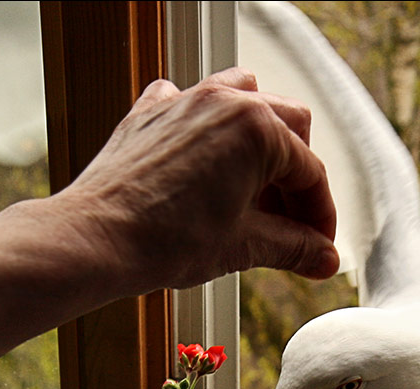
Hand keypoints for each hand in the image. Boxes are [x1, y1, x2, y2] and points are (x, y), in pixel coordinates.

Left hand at [0, 68, 338, 388]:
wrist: (96, 239)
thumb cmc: (167, 241)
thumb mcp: (244, 246)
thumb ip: (293, 247)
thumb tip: (323, 259)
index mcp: (259, 129)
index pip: (310, 173)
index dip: (320, 216)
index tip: (318, 247)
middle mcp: (226, 101)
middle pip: (288, 128)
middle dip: (295, 179)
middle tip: (291, 225)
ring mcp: (186, 100)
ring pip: (245, 98)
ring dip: (260, 138)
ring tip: (255, 186)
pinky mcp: (151, 111)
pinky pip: (191, 104)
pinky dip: (207, 128)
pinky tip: (204, 162)